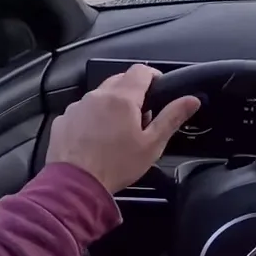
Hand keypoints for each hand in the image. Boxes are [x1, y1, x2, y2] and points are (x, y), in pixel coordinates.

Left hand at [46, 64, 200, 193]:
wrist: (76, 185)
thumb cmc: (117, 165)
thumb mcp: (152, 144)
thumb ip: (172, 117)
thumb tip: (192, 99)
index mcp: (122, 98)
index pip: (141, 70)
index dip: (153, 76)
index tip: (158, 90)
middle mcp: (98, 95)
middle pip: (119, 80)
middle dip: (132, 92)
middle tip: (140, 117)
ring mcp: (77, 106)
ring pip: (99, 96)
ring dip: (110, 105)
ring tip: (116, 131)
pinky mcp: (63, 119)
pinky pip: (81, 110)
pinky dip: (91, 118)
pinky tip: (95, 138)